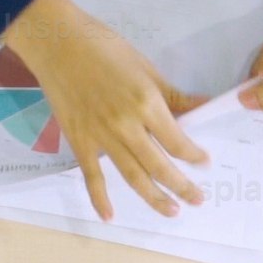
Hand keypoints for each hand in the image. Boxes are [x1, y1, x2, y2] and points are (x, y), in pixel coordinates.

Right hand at [0, 0, 205, 218]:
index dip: (193, 155)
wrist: (58, 47)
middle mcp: (127, 126)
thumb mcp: (146, 68)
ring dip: (154, 197)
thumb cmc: (105, 49)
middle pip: (159, 165)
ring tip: (171, 211)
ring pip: (132, 176)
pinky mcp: (79, 142)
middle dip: (181, 185)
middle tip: (198, 199)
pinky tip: (110, 215)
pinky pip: (91, 176)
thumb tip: (201, 108)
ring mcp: (101, 137)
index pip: (177, 141)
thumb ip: (172, 96)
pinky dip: (100, 198)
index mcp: (147, 104)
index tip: (204, 163)